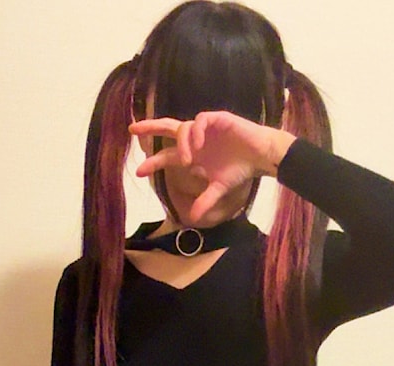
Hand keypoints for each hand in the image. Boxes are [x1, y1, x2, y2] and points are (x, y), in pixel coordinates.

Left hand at [130, 112, 294, 225]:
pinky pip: (201, 120)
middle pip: (168, 128)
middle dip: (150, 127)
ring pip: (184, 128)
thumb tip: (192, 218)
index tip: (139, 171)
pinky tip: (199, 145)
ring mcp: (206, 128)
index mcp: (193, 154)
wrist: (262, 157)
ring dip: (182, 144)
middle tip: (132, 129)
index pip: (168, 155)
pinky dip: (197, 132)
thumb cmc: (241, 169)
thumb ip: (205, 201)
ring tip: (188, 160)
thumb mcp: (219, 189)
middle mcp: (196, 139)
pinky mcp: (219, 119)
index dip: (154, 162)